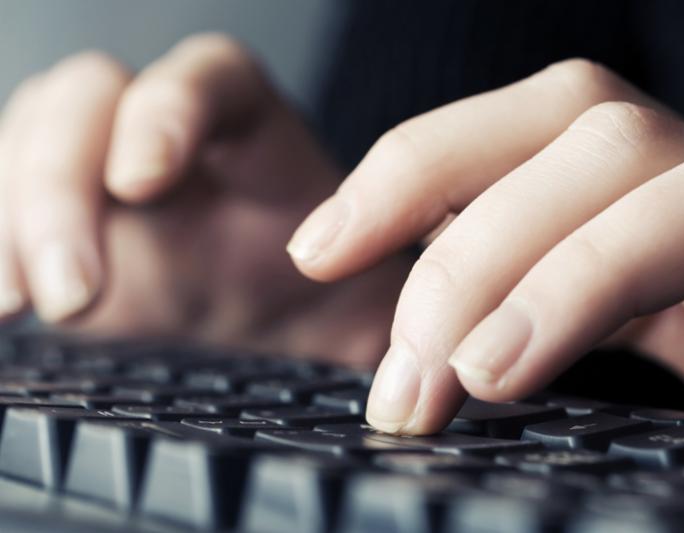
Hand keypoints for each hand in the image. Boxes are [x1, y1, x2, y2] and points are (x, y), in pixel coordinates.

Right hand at [0, 33, 408, 363]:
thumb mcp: (358, 289)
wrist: (275, 315)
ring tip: (18, 302)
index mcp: (249, 122)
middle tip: (75, 290)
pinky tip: (3, 303)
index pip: (200, 78)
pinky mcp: (55, 211)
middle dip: (64, 189)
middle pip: (87, 103)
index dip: (164, 113)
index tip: (145, 182)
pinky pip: (3, 204)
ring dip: (12, 219)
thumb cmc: (321, 286)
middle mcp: (164, 126)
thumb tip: (393, 340)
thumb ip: (375, 297)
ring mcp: (98, 163)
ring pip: (27, 143)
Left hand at [290, 58, 683, 432]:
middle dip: (478, 255)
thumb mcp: (599, 325)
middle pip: (598, 141)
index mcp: (638, 189)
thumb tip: (413, 367)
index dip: (414, 166)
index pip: (526, 127)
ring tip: (492, 371)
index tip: (318, 247)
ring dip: (589, 273)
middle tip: (405, 388)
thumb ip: (526, 313)